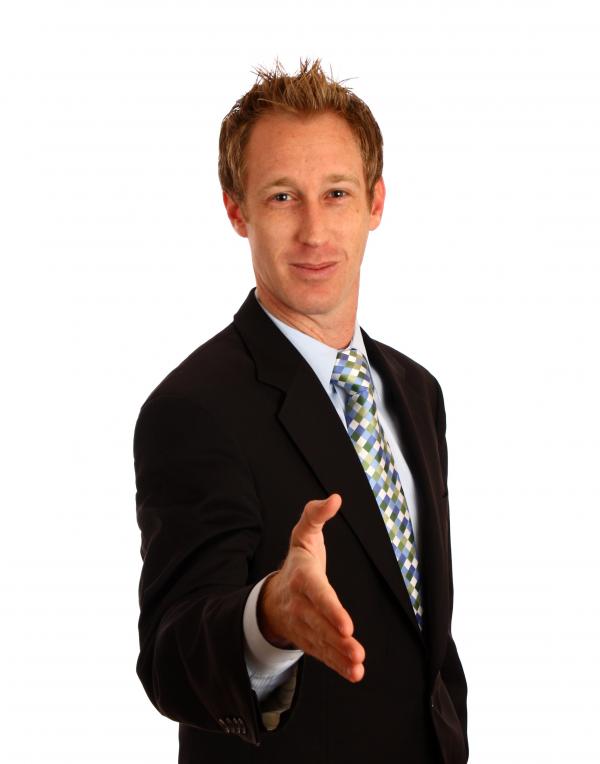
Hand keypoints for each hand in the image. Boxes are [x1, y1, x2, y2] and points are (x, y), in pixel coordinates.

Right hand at [257, 494, 364, 682]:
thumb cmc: (298, 562)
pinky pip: (323, 655)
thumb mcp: (303, 534)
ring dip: (339, 656)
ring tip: (357, 665)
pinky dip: (337, 666)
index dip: (331, 610)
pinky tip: (354, 673)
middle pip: (320, 624)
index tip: (347, 624)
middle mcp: (301, 604)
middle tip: (356, 650)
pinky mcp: (310, 641)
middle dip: (338, 639)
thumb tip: (335, 498)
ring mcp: (304, 625)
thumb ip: (316, 515)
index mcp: (303, 577)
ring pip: (322, 643)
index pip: (318, 594)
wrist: (272, 596)